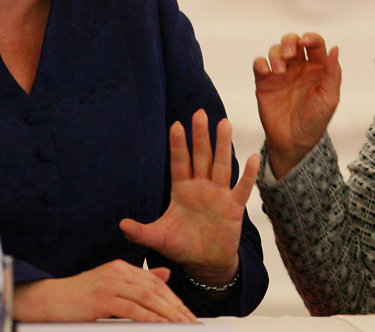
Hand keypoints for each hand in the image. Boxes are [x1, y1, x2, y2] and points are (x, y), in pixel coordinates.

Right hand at [13, 260, 195, 321]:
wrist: (47, 300)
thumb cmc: (76, 299)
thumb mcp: (110, 287)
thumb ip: (137, 282)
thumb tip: (164, 276)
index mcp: (121, 268)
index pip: (154, 283)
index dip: (173, 299)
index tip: (186, 314)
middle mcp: (118, 271)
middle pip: (155, 289)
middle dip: (175, 307)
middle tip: (190, 322)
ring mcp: (109, 283)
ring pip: (147, 298)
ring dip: (167, 313)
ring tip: (181, 325)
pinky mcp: (101, 297)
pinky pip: (132, 309)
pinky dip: (149, 318)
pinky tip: (160, 325)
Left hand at [120, 109, 258, 288]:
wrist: (206, 262)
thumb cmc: (182, 246)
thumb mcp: (160, 239)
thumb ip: (141, 232)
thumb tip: (121, 224)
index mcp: (182, 190)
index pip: (179, 163)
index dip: (178, 145)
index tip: (175, 125)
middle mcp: (201, 187)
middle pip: (201, 157)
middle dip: (200, 136)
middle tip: (200, 113)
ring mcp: (219, 194)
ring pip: (221, 165)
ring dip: (223, 145)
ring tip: (224, 123)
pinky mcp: (234, 207)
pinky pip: (242, 188)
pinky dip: (248, 174)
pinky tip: (253, 158)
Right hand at [253, 32, 340, 177]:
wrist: (293, 141)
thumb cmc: (315, 120)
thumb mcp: (329, 98)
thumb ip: (332, 73)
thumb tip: (335, 48)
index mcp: (316, 68)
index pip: (314, 44)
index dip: (310, 38)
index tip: (306, 42)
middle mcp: (298, 67)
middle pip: (292, 41)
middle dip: (289, 41)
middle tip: (289, 54)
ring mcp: (280, 73)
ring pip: (275, 50)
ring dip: (276, 54)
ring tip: (279, 71)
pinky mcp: (264, 81)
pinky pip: (259, 64)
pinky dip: (261, 62)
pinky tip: (267, 72)